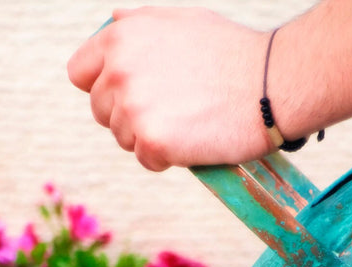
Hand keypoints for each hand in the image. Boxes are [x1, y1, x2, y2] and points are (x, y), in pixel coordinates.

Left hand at [67, 8, 271, 170]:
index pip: (79, 73)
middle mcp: (119, 70)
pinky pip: (145, 160)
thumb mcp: (181, 20)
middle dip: (128, 114)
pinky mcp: (152, 141)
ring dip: (149, 136)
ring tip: (189, 120)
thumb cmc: (232, 52)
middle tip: (172, 108)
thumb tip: (112, 22)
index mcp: (121, 37)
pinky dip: (167, 158)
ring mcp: (133, 107)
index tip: (127, 94)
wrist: (271, 84)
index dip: (102, 86)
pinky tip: (194, 138)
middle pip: (100, 110)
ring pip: (122, 137)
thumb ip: (140, 24)